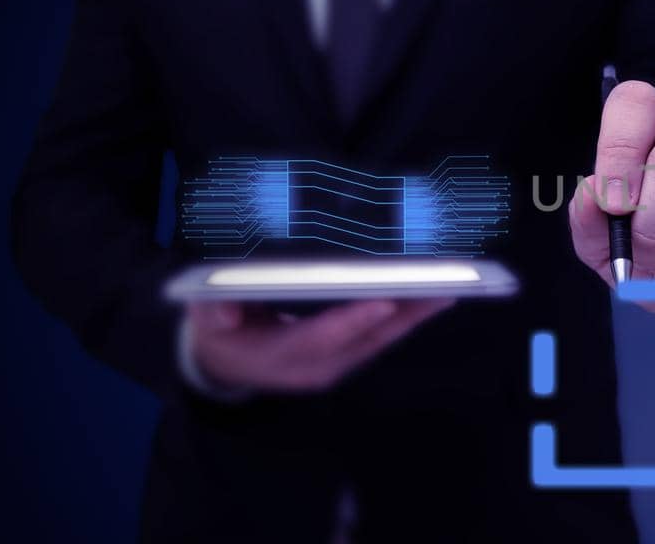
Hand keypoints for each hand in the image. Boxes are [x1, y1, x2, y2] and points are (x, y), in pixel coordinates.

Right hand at [185, 298, 454, 392]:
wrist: (228, 366)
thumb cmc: (221, 336)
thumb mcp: (207, 323)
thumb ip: (214, 312)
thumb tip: (226, 309)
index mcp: (280, 357)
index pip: (321, 338)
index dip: (352, 320)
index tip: (385, 301)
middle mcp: (317, 366)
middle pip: (366, 340)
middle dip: (404, 315)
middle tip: (439, 288)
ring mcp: (336, 365)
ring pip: (381, 341)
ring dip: (415, 316)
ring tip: (447, 287)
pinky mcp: (348, 358)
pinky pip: (382, 339)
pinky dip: (407, 318)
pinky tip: (431, 297)